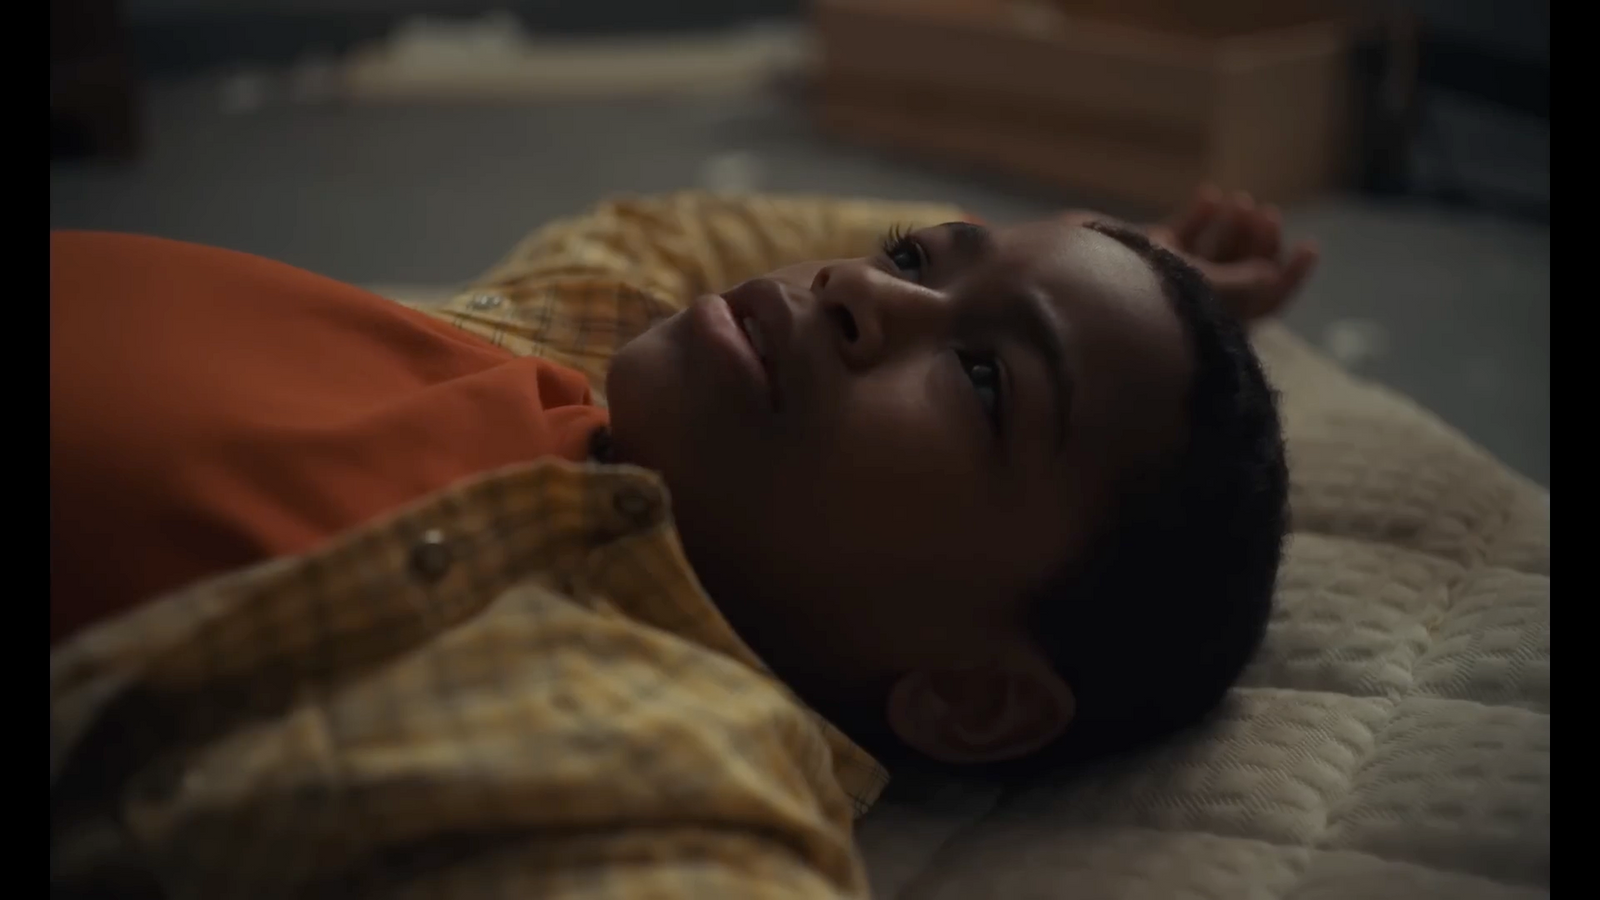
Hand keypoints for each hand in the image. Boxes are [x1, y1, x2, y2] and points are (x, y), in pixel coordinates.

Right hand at [1146, 185, 1318, 321]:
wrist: (1080, 280)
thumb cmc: (1148, 294)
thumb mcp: (1208, 290)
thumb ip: (1243, 283)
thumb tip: (1272, 276)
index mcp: (1212, 324)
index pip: (1261, 305)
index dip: (1288, 278)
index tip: (1308, 246)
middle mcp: (1194, 303)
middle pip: (1240, 271)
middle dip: (1258, 242)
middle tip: (1267, 214)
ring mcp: (1169, 277)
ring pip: (1213, 249)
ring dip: (1231, 224)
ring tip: (1237, 201)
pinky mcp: (1148, 254)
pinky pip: (1182, 232)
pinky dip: (1199, 215)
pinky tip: (1209, 193)